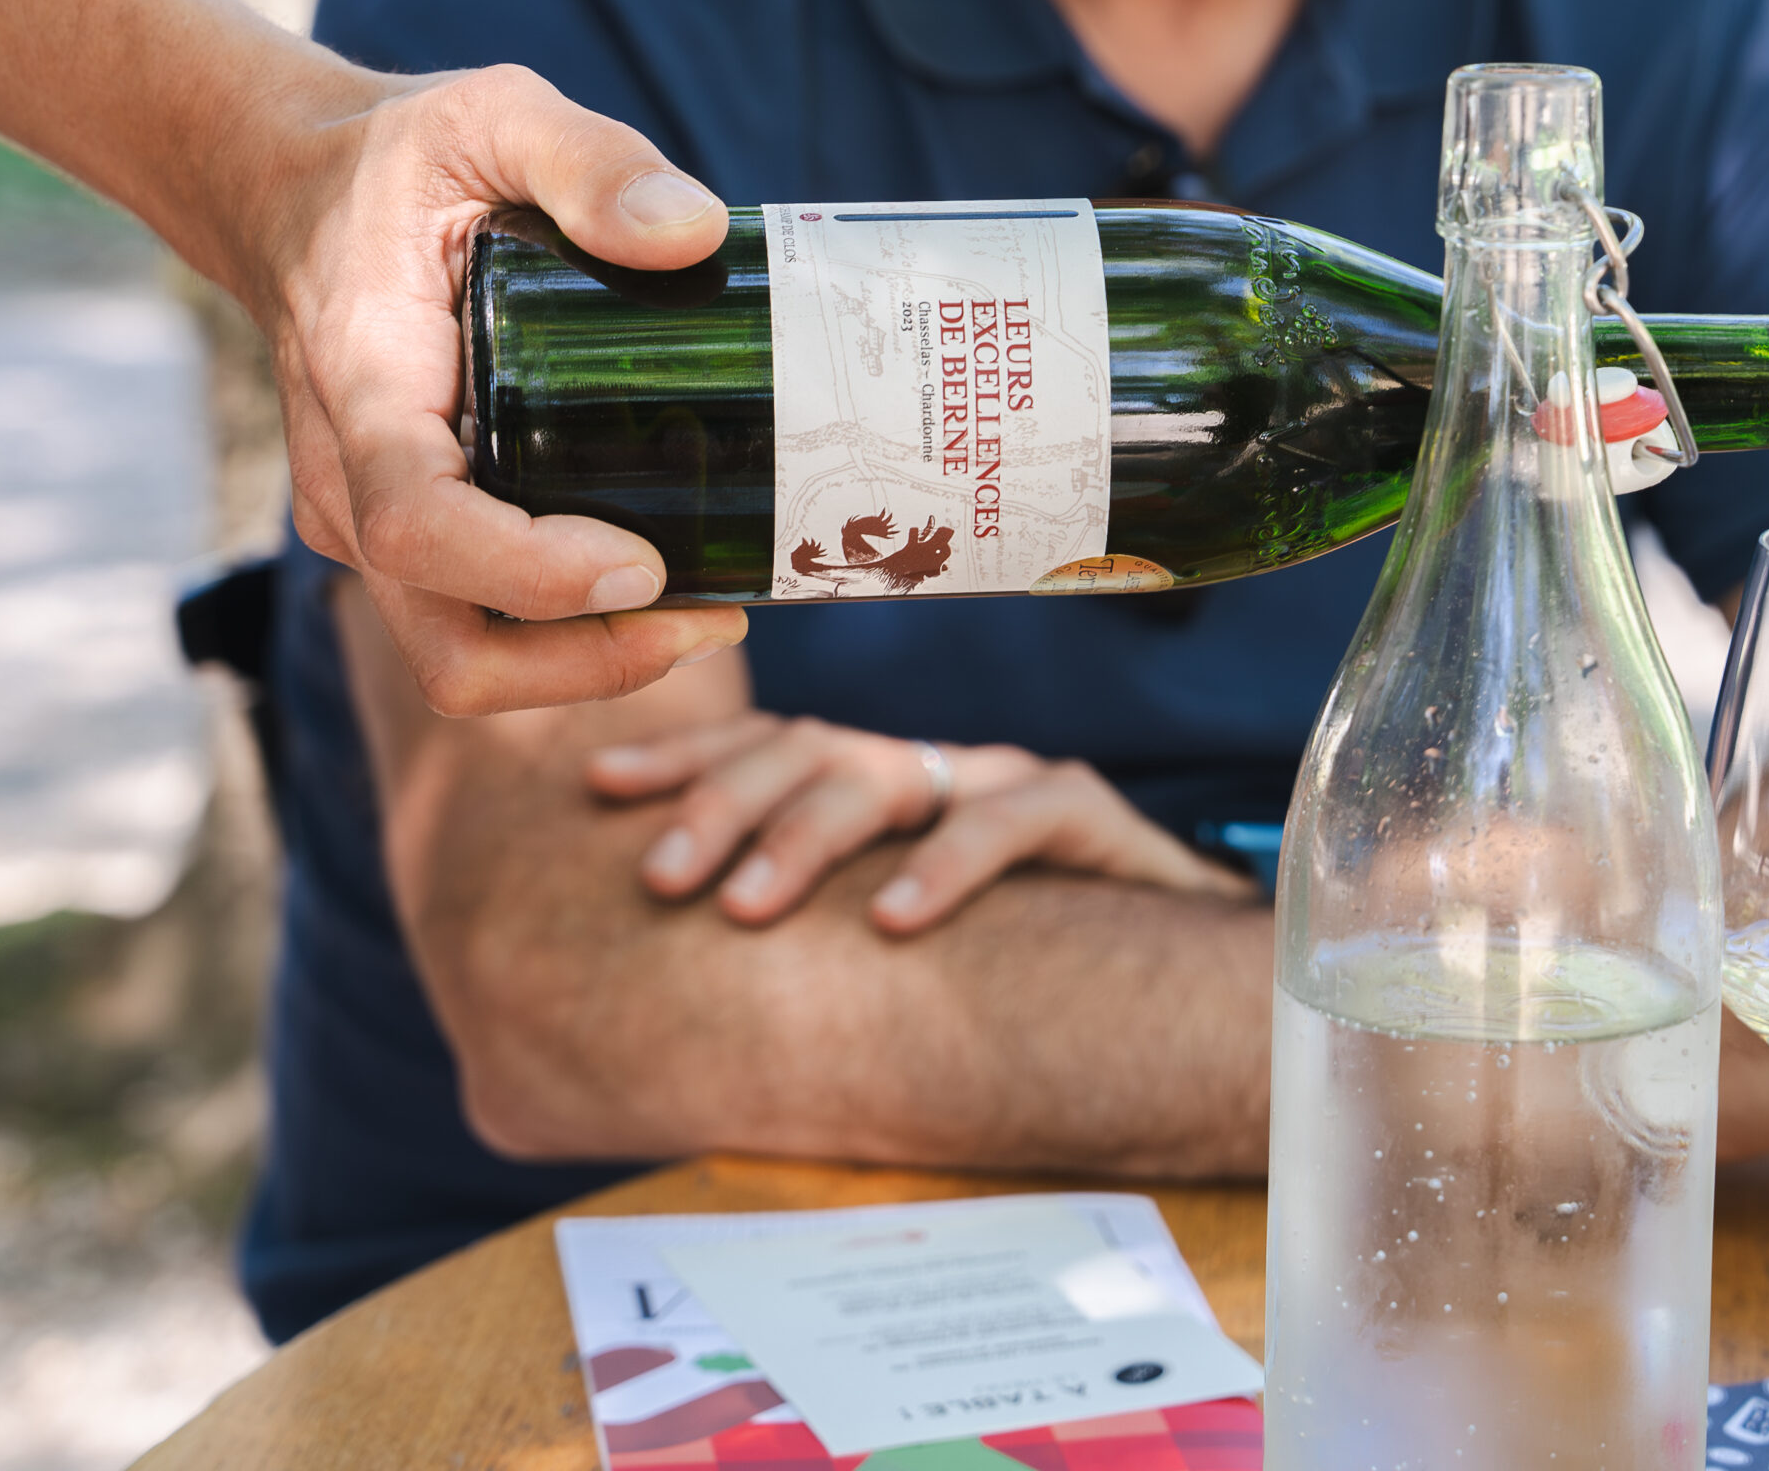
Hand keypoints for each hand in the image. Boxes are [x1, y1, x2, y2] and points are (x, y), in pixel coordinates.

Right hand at [249, 65, 748, 715]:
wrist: (296, 190)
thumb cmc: (398, 158)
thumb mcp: (492, 114)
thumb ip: (589, 160)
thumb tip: (690, 231)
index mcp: (364, 386)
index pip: (418, 526)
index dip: (528, 576)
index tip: (643, 565)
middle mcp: (355, 483)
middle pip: (450, 649)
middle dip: (587, 663)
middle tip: (718, 615)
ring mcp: (377, 523)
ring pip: (467, 658)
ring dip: (591, 664)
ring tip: (714, 610)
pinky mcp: (415, 533)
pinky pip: (484, 625)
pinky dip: (575, 635)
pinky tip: (672, 584)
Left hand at [590, 713, 1258, 932]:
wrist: (1172, 984)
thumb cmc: (1007, 975)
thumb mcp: (883, 953)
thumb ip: (801, 953)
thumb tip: (639, 1021)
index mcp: (869, 792)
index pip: (760, 747)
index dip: (680, 758)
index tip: (597, 787)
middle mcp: (925, 772)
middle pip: (805, 749)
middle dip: (720, 802)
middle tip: (659, 876)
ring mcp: (999, 784)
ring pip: (885, 773)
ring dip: (803, 835)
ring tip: (743, 907)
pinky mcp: (1078, 813)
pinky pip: (1008, 818)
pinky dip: (945, 864)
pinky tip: (893, 920)